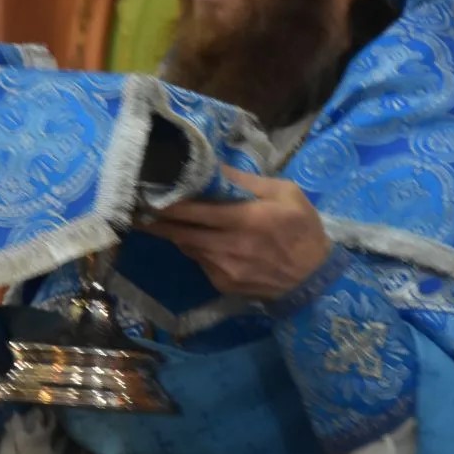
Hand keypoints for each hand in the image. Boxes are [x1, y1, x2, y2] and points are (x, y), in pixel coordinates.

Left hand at [140, 166, 331, 300]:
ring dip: (175, 235)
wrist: (315, 279)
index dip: (167, 204)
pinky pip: (200, 262)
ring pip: (188, 247)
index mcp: (245, 219)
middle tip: (139, 210)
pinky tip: (198, 240)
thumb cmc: (303, 228)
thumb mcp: (285, 193)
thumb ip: (248, 181)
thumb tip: (214, 168)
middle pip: (181, 232)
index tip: (148, 194)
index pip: (194, 210)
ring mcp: (224, 268)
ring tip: (161, 221)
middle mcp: (229, 246)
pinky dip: (196, 250)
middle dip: (157, 222)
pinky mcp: (224, 285)